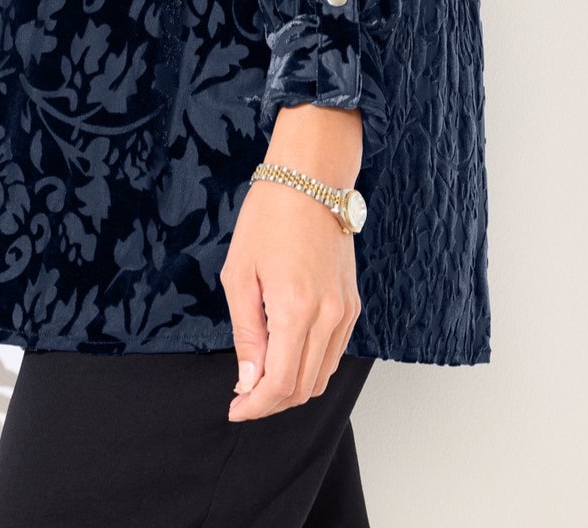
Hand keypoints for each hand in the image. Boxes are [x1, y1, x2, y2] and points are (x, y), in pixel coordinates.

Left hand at [220, 107, 363, 421]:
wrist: (311, 179)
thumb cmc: (268, 217)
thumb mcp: (239, 273)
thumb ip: (246, 333)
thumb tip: (248, 380)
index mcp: (295, 309)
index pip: (280, 383)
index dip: (255, 405)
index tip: (235, 408)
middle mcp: (328, 316)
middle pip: (303, 387)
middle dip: (271, 402)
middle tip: (244, 398)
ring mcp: (345, 312)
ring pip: (323, 376)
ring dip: (292, 388)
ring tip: (262, 380)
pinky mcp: (352, 304)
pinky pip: (334, 353)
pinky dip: (311, 367)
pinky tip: (287, 356)